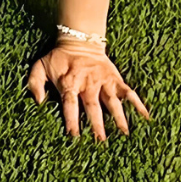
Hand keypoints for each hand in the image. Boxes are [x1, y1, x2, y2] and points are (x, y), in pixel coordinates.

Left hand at [28, 41, 148, 141]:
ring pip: (111, 101)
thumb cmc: (59, 58)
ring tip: (124, 133)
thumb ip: (34, 82)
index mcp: (69, 83)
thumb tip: (38, 102)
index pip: (69, 103)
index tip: (74, 135)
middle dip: (96, 123)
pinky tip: (146, 116)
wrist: (79, 40)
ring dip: (118, 116)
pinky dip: (137, 102)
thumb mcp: (41, 65)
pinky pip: (128, 91)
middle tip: (100, 141)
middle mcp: (87, 84)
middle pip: (92, 106)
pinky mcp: (115, 79)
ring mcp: (102, 81)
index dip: (71, 118)